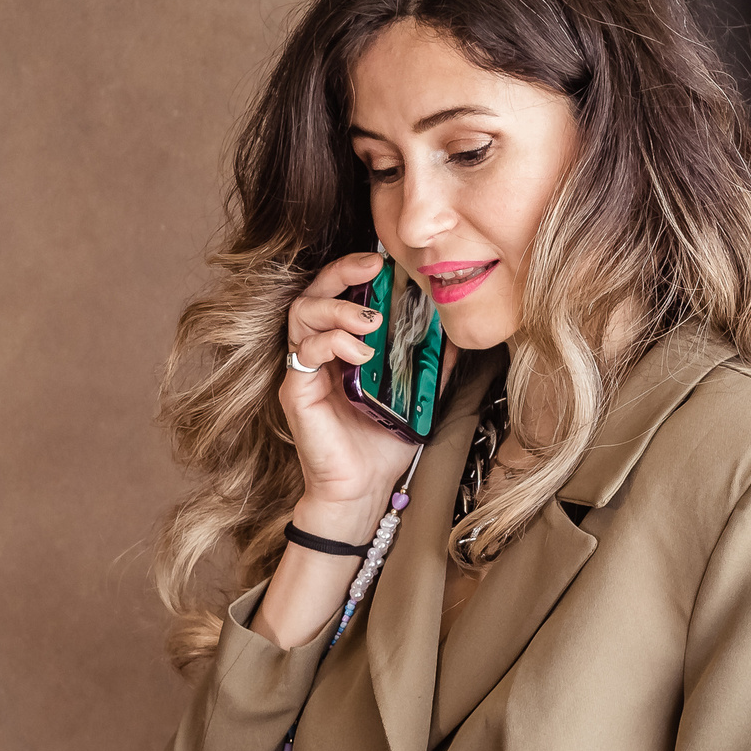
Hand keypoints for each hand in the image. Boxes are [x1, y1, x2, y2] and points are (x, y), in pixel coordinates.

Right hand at [278, 250, 420, 535]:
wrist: (364, 489)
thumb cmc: (383, 443)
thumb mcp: (418, 393)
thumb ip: (431, 361)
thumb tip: (454, 331)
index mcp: (340, 346)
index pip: (336, 294)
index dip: (353, 271)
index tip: (383, 262)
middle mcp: (316, 353)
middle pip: (312, 293)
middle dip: (340, 273)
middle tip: (373, 268)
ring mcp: (303, 371)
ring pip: (302, 315)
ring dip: (338, 309)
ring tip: (372, 321)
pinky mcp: (296, 392)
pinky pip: (304, 352)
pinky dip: (333, 342)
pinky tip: (362, 354)